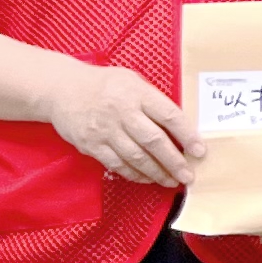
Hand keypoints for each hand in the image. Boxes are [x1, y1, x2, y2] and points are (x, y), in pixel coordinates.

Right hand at [45, 60, 197, 186]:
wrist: (62, 89)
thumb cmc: (104, 84)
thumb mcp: (132, 81)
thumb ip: (153, 100)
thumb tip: (181, 125)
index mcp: (136, 94)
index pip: (168, 115)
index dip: (187, 135)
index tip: (200, 151)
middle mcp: (121, 113)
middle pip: (153, 141)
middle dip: (174, 162)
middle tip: (189, 176)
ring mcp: (105, 130)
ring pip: (136, 157)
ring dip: (157, 172)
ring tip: (172, 181)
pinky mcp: (91, 145)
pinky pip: (117, 164)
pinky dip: (134, 174)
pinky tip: (147, 179)